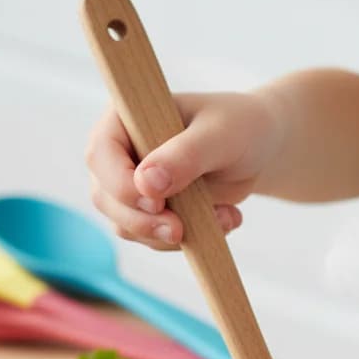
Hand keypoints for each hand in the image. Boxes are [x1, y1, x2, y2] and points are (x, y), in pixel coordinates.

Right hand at [85, 91, 278, 249]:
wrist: (258, 148)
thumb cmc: (238, 128)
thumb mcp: (219, 136)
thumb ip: (184, 156)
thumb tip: (146, 183)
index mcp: (126, 119)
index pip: (100, 154)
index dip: (121, 185)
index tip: (157, 203)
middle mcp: (122, 154)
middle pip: (106, 198)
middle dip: (142, 222)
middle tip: (180, 231)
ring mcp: (135, 186)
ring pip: (127, 226)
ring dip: (171, 234)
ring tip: (225, 217)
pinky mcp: (155, 212)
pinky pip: (156, 238)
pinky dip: (190, 239)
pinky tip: (226, 219)